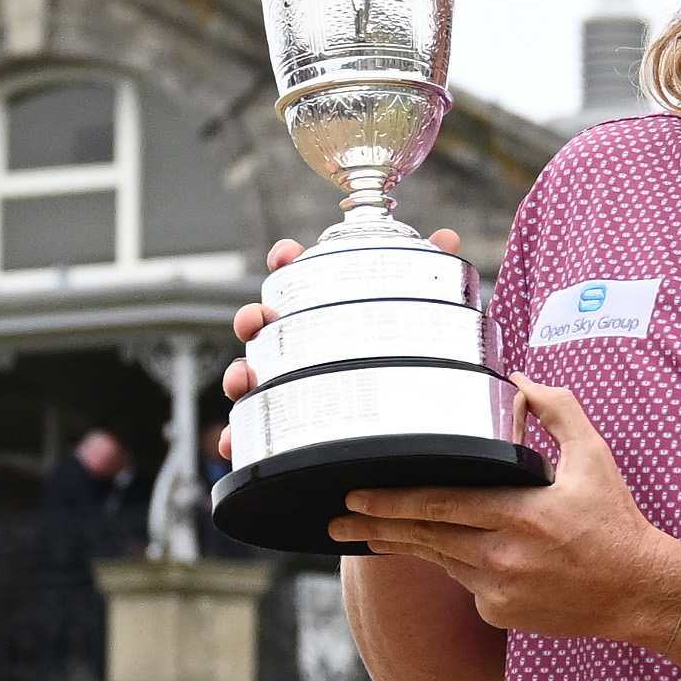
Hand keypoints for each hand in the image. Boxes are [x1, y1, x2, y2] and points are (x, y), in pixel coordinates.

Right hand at [215, 228, 460, 462]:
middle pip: (264, 325)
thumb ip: (434, 277)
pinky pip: (251, 434)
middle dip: (252, 316)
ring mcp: (289, 387)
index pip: (300, 278)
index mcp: (329, 315)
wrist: (422, 430)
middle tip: (258, 319)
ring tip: (242, 380)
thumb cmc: (413, 366)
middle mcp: (302, 347)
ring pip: (249, 376)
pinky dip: (235, 437)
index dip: (287, 262)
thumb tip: (447, 237)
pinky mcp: (286, 431)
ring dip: (237, 374)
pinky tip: (233, 443)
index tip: (285, 255)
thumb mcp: (429, 321)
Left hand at [330, 377, 680, 642]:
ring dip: (405, 545)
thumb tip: (519, 379)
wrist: (640, 590)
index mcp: (521, 514)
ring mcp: (500, 592)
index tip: (356, 493)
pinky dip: (457, 566)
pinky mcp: (501, 615)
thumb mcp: (594, 456)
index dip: (393, 500)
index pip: (441, 503)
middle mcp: (504, 557)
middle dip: (376, 526)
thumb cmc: (616, 521)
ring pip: (440, 561)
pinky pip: (465, 584)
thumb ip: (556, 411)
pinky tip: (452, 553)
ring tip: (367, 534)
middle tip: (339, 519)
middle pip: (425, 537)